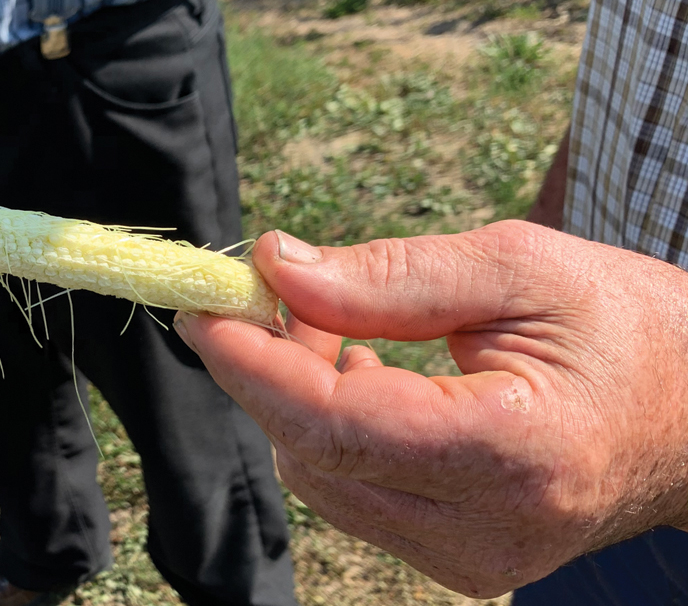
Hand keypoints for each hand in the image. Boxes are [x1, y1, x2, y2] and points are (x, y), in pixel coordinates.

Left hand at [174, 221, 687, 596]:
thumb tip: (279, 267)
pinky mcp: (458, 561)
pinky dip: (329, 428)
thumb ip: (392, 274)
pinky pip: (351, 492)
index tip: (202, 305)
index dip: (254, 362)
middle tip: (271, 291)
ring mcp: (471, 560)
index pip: (340, 422)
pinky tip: (358, 374)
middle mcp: (488, 529)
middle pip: (314, 455)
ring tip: (330, 324)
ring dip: (296, 396)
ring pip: (321, 478)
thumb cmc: (627, 328)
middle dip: (267, 368)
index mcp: (517, 451)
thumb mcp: (520, 267)